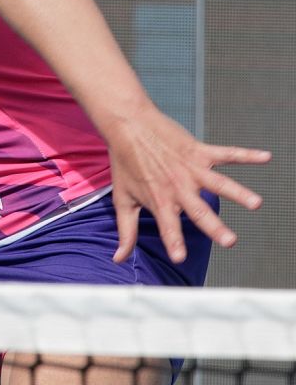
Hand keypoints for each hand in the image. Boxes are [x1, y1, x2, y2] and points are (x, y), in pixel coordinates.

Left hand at [103, 106, 268, 263]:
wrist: (127, 125)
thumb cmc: (125, 163)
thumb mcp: (122, 199)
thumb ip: (126, 231)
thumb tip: (118, 259)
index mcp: (160, 201)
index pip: (168, 227)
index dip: (174, 242)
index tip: (180, 258)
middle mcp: (178, 187)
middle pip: (199, 210)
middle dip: (214, 226)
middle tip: (230, 240)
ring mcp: (191, 168)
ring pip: (219, 183)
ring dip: (238, 192)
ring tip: (255, 203)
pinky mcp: (200, 152)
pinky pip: (227, 154)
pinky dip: (247, 155)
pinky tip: (265, 157)